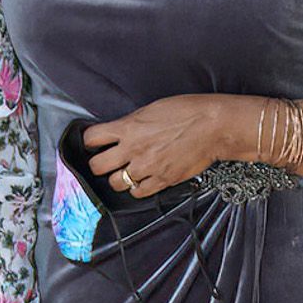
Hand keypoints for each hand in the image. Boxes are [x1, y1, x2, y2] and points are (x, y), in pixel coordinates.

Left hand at [84, 95, 230, 196]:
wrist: (214, 126)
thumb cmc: (188, 112)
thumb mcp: (152, 109)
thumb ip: (132, 123)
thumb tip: (120, 131)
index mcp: (128, 127)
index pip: (91, 138)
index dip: (89, 141)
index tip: (93, 143)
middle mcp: (133, 149)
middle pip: (97, 166)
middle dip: (98, 164)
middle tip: (105, 161)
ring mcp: (147, 167)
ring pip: (115, 183)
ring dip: (117, 178)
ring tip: (125, 171)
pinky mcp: (162, 181)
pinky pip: (138, 193)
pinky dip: (136, 188)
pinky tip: (141, 180)